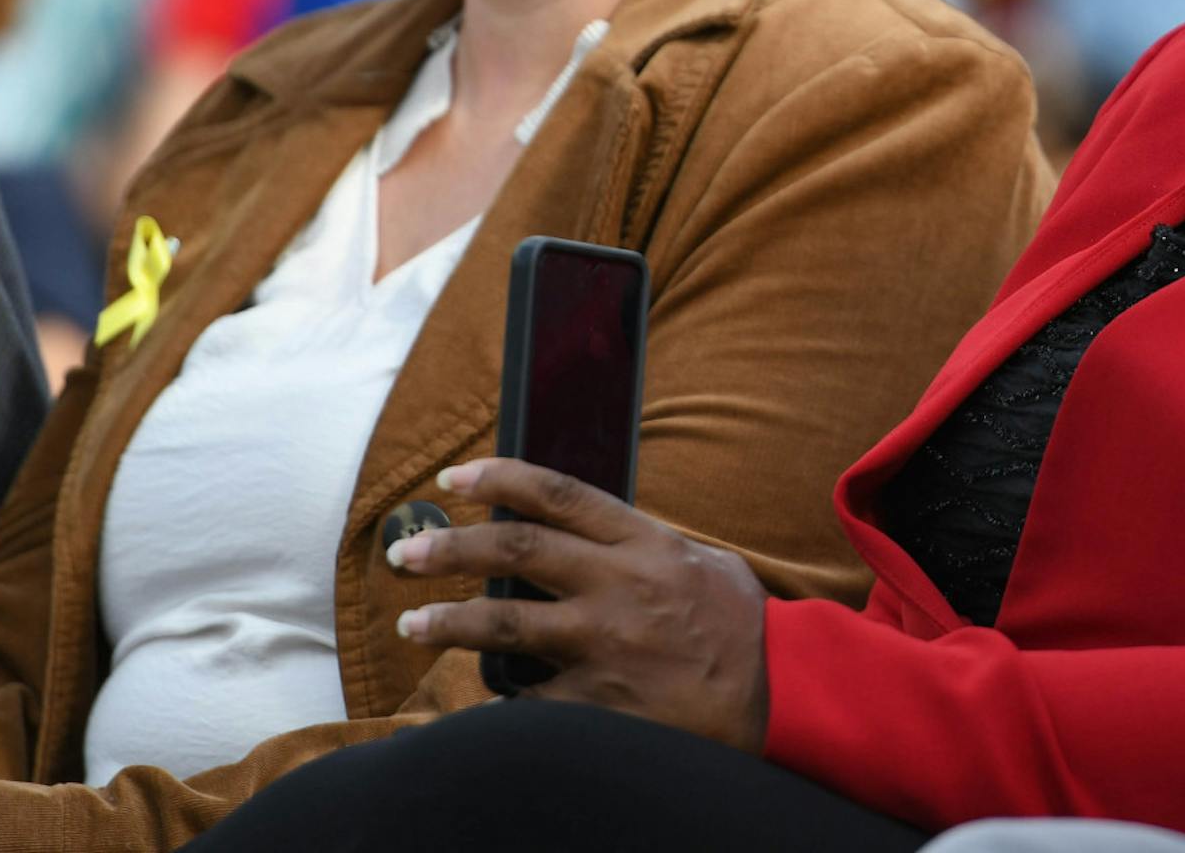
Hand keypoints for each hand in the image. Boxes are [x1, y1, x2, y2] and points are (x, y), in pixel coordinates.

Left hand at [387, 459, 774, 752]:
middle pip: (517, 550)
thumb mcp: (703, 564)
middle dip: (450, 547)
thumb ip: (646, 547)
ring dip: (448, 621)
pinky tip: (469, 705)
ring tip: (411, 623)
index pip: (560, 495)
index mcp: (643, 544)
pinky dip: (496, 702)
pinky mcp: (598, 700)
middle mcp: (618, 585)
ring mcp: (605, 643)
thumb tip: (594, 534)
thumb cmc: (740, 629)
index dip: (500, 479)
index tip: (453, 478)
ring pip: (506, 622)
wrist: (779, 697)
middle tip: (405, 551)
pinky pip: (528, 699)